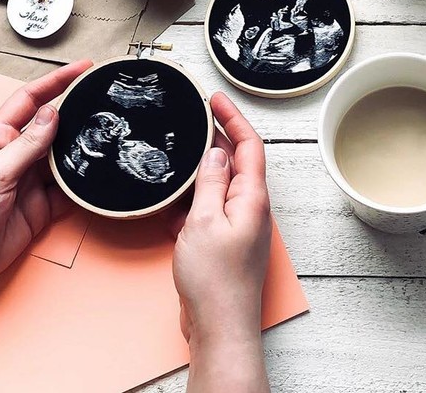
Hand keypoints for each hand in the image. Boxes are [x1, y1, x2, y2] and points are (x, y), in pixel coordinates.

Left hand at [0, 60, 91, 298]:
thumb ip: (27, 146)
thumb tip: (52, 114)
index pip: (30, 101)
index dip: (55, 82)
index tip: (80, 69)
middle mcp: (17, 158)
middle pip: (53, 130)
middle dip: (77, 117)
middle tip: (103, 106)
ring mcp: (29, 183)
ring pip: (64, 161)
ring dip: (82, 155)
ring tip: (105, 144)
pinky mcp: (39, 209)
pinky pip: (67, 193)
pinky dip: (81, 189)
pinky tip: (93, 182)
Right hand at [170, 92, 271, 391]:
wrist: (218, 327)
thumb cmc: (216, 280)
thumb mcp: (205, 221)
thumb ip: (211, 183)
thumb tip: (217, 151)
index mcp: (251, 198)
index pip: (249, 145)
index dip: (233, 118)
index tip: (216, 99)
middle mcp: (249, 208)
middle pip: (236, 162)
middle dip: (217, 138)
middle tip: (193, 120)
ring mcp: (236, 224)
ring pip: (218, 185)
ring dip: (200, 171)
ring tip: (178, 156)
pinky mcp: (222, 241)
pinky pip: (208, 210)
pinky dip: (192, 200)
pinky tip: (173, 201)